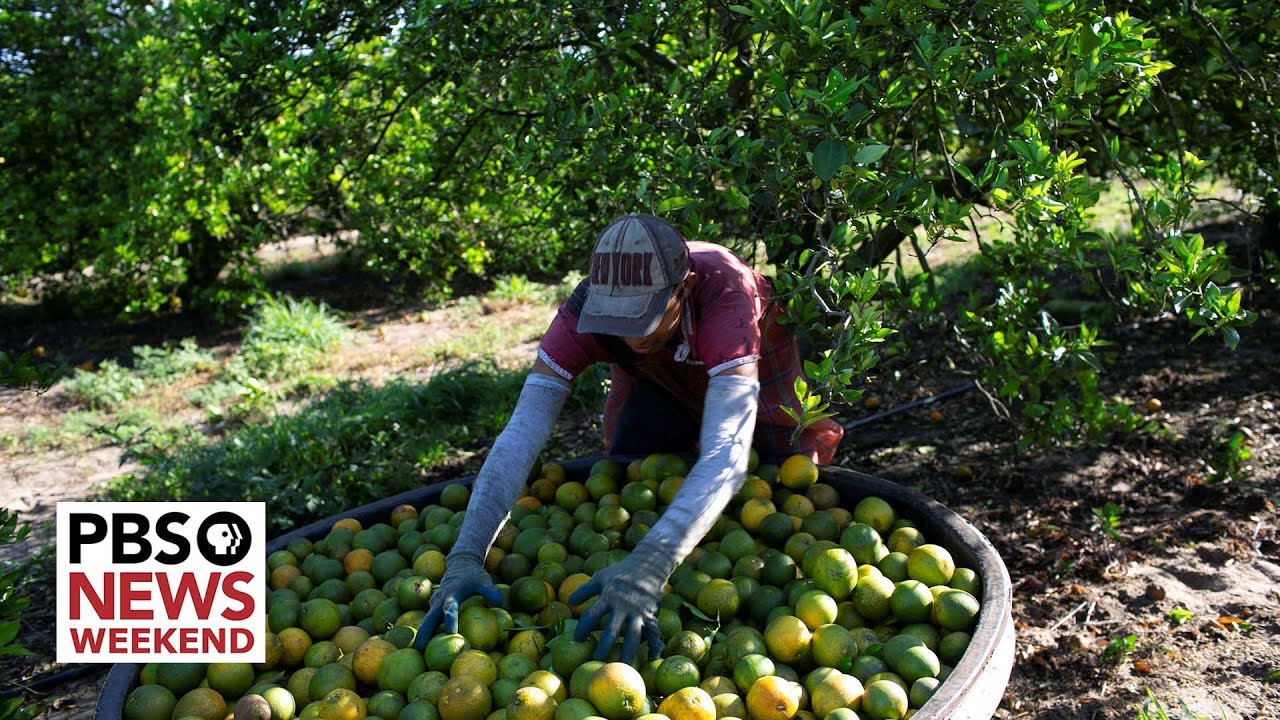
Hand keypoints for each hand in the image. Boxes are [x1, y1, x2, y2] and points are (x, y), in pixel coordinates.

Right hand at [413, 556, 501, 650]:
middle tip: (419, 650)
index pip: (450, 608)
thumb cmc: (473, 574)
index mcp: (452, 594)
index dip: (450, 619)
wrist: (459, 563)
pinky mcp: (434, 607)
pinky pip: (430, 621)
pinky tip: (427, 648)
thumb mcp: (483, 580)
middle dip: (424, 634)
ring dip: (422, 636)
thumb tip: (499, 602)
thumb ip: (489, 591)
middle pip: (430, 619)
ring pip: (427, 622)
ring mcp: (435, 604)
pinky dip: (427, 633)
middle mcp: (440, 600)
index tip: (450, 633)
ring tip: (418, 654)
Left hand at [568, 543, 668, 662]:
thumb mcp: (601, 577)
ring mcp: (639, 612)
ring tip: (622, 668)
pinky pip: (653, 633)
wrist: (650, 564)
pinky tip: (651, 659)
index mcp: (609, 596)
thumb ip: (585, 590)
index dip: (583, 628)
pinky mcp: (651, 615)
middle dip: (604, 646)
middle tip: (596, 661)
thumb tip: (569, 602)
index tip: (576, 640)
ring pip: (633, 636)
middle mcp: (624, 606)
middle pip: (613, 630)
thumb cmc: (622, 572)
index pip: (592, 614)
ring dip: (627, 652)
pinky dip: (654, 646)